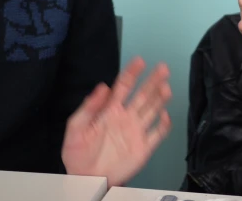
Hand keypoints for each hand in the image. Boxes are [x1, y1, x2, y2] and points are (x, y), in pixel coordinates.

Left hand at [61, 57, 171, 186]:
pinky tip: (165, 115)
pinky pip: (158, 134)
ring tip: (165, 87)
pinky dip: (164, 124)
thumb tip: (103, 87)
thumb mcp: (75, 128)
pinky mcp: (143, 148)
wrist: (85, 180)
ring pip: (152, 110)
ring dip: (159, 98)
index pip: (124, 86)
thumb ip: (88, 107)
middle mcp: (126, 117)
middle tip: (162, 68)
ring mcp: (136, 131)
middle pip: (143, 94)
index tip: (139, 61)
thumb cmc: (78, 154)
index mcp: (110, 110)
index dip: (132, 72)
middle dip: (153, 80)